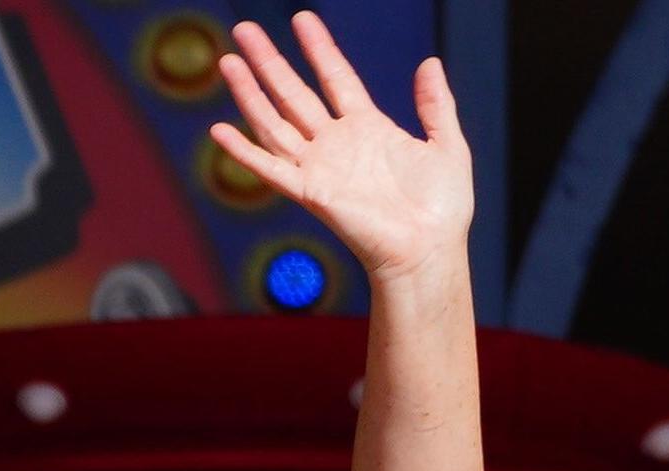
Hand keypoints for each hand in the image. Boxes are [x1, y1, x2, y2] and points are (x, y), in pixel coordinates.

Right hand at [211, 12, 472, 285]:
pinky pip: (272, 169)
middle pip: (294, 94)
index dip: (319, 49)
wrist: (431, 249)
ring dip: (250, 94)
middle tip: (245, 29)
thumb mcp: (448, 147)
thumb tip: (431, 64)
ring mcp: (321, 167)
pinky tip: (220, 131)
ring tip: (229, 62)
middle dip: (270, 62)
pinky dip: (245, 152)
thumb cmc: (442, 209)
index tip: (303, 19)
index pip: (336, 78)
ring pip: (275, 122)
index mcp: (368, 128)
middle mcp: (338, 144)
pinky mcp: (312, 193)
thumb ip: (437, 106)